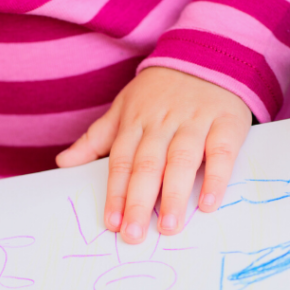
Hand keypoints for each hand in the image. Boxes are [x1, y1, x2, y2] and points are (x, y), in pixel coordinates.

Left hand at [56, 66, 251, 242]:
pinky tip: (208, 204)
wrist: (208, 55)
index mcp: (135, 122)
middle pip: (147, 165)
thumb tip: (62, 163)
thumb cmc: (160, 91)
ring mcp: (195, 122)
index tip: (111, 223)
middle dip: (138, 201)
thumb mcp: (123, 108)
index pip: (121, 162)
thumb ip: (95, 139)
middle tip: (134, 234)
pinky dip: (215, 178)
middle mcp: (163, 123)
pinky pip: (221, 152)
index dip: (115, 193)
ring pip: (181, 161)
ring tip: (168, 226)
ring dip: (174, 195)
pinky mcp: (226, 122)